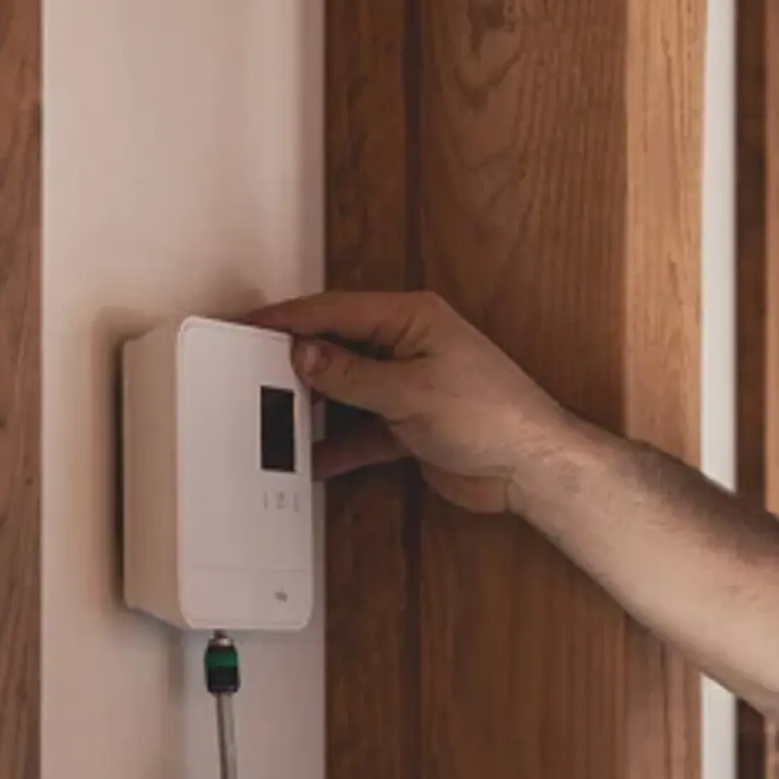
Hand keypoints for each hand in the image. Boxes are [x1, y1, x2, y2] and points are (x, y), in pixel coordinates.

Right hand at [251, 291, 576, 514]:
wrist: (531, 468)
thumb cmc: (491, 415)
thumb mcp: (408, 390)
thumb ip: (350, 374)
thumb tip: (303, 353)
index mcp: (412, 318)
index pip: (334, 311)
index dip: (287, 320)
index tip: (247, 326)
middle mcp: (409, 346)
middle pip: (337, 349)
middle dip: (296, 365)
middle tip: (248, 375)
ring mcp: (410, 387)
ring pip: (347, 392)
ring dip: (316, 408)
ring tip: (272, 417)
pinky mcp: (412, 426)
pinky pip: (363, 431)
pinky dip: (340, 445)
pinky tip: (313, 459)